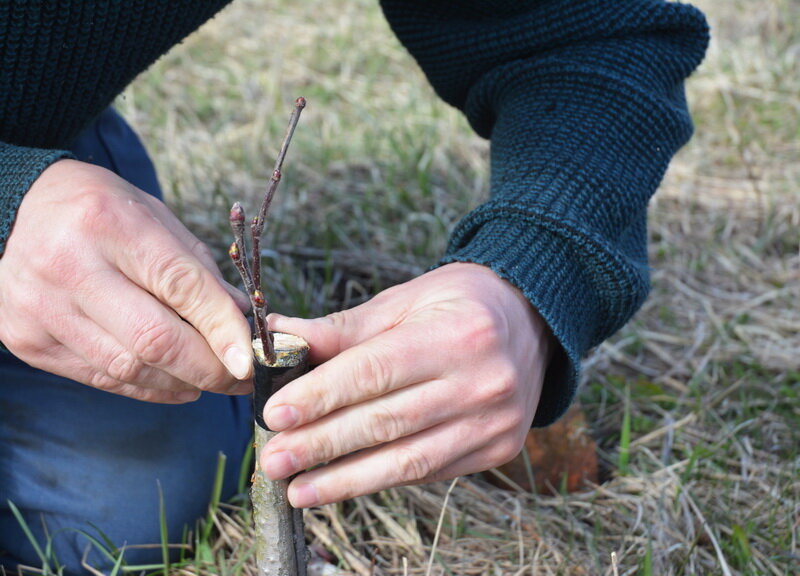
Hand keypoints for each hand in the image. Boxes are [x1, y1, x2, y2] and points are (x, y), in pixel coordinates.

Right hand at [0, 159, 252, 402]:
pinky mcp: (29, 342)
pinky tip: (175, 383)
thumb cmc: (98, 211)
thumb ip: (197, 269)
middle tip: (242, 379)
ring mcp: (43, 309)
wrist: (10, 213)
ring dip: (183, 382)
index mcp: (110, 224)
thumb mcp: (154, 217)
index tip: (254, 358)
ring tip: (213, 379)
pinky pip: (102, 378)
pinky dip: (148, 387)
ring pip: (130, 368)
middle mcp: (70, 267)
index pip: (180, 286)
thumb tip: (242, 318)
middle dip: (210, 368)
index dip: (223, 329)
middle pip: (155, 340)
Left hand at [260, 262, 552, 506]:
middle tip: (274, 460)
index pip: (377, 371)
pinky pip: (429, 470)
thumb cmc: (461, 303)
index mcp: (459, 332)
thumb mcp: (406, 300)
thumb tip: (280, 337)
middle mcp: (483, 381)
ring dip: (346, 480)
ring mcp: (495, 420)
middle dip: (322, 445)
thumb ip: (345, 328)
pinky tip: (344, 483)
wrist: (532, 322)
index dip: (323, 396)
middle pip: (387, 422)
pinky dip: (381, 478)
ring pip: (408, 460)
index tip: (276, 414)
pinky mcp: (498, 448)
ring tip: (299, 489)